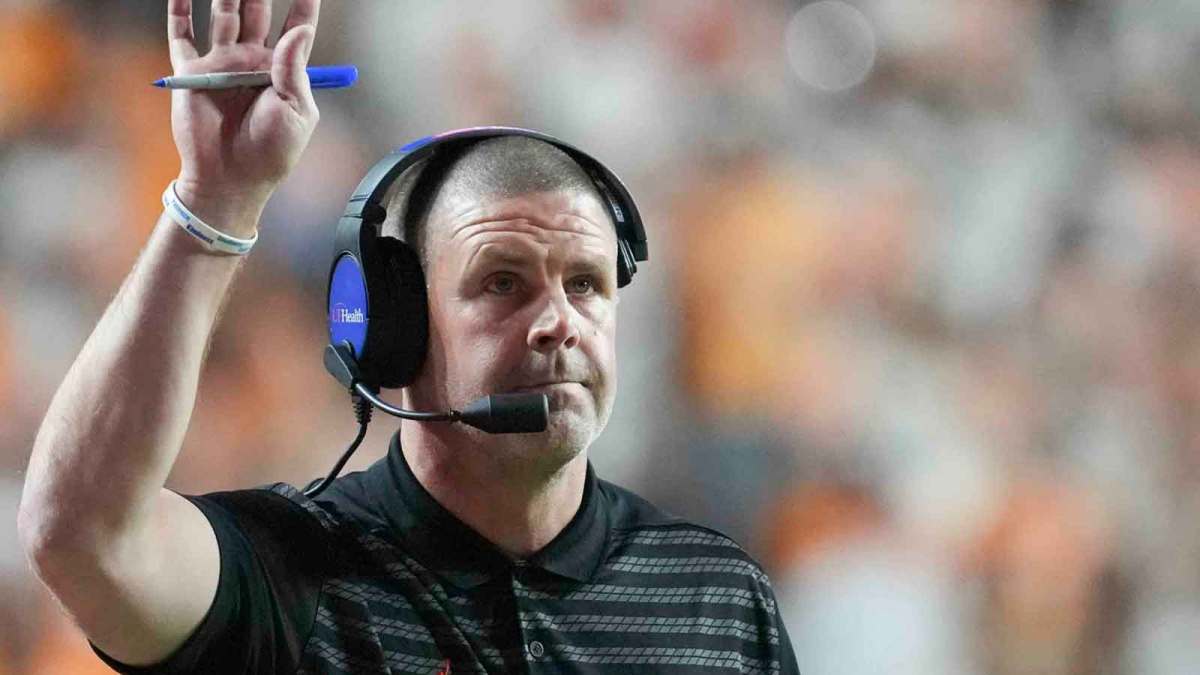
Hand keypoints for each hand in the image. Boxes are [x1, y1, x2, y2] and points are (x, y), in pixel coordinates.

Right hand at [167, 0, 320, 231]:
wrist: (231, 179)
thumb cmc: (270, 152)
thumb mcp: (295, 111)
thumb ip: (294, 68)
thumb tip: (298, 30)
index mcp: (282, 70)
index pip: (296, 27)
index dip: (304, 4)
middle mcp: (252, 60)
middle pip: (257, 11)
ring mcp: (221, 64)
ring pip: (223, 15)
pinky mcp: (192, 72)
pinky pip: (182, 35)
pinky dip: (178, 10)